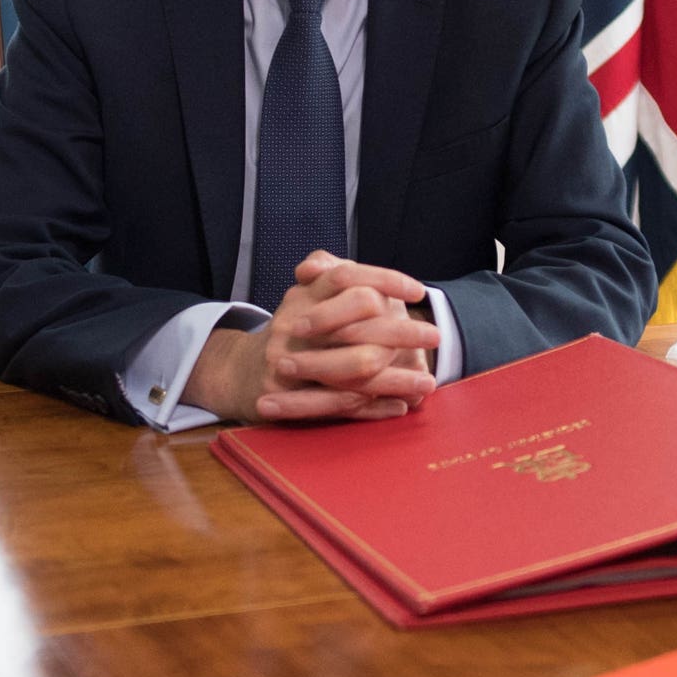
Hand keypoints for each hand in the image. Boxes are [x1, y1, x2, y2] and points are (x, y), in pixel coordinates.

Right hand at [185, 251, 442, 422]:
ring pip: (354, 370)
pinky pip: (339, 404)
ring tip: (428, 382)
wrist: (241, 374)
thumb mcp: (305, 299)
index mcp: (302, 295)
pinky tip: (400, 405)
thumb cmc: (290, 333)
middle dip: (403, 332)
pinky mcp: (286, 398)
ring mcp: (288, 362)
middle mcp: (293, 325)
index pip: (346, 277)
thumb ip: (327, 276)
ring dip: (396, 378)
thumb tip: (343, 268)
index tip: (418, 291)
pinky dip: (374, 407)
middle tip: (435, 336)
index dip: (385, 279)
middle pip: (357, 324)